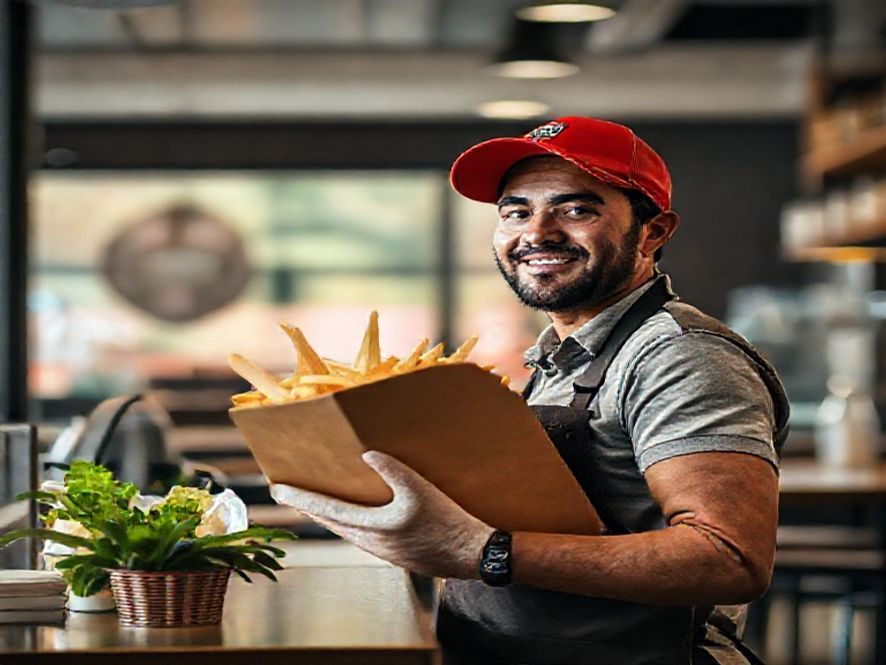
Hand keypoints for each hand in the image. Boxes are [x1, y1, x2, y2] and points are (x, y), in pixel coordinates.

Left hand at [270, 451, 493, 578]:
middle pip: (330, 522)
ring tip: (315, 504)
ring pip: (345, 532)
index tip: (277, 489)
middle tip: (287, 494)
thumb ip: (393, 469)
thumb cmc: (448, 521)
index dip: (301, 497)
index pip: (327, 509)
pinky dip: (347, 525)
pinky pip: (360, 538)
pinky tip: (354, 519)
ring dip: (327, 517)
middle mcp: (371, 543)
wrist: (471, 554)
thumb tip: (367, 454)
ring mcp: (382, 552)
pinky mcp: (395, 556)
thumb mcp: (421, 489)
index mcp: (373, 527)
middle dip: (308, 507)